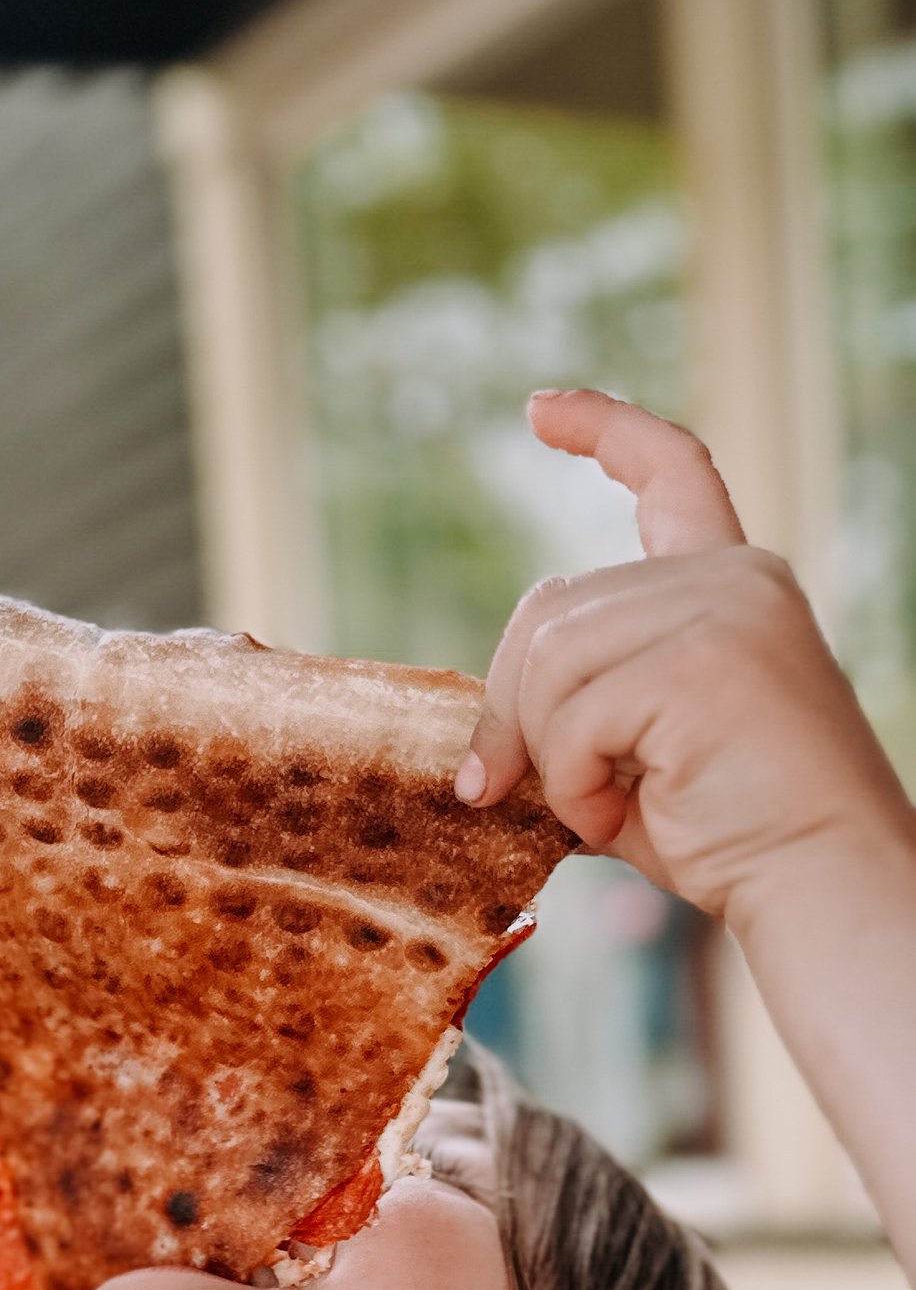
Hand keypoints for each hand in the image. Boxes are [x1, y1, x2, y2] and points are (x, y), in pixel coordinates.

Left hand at [457, 390, 911, 921]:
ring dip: (552, 757)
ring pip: (548, 662)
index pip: (671, 472)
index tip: (539, 409)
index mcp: (730, 581)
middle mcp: (735, 576)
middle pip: (548, 610)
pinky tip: (628, 810)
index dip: (604, 430)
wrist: (818, 880)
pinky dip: (575, 784)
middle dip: (512, 711)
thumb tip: (471, 757)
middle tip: (531, 792)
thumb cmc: (727, 832)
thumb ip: (566, 709)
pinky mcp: (705, 658)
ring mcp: (726, 607)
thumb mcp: (629, 753)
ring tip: (615, 801)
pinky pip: (572, 715)